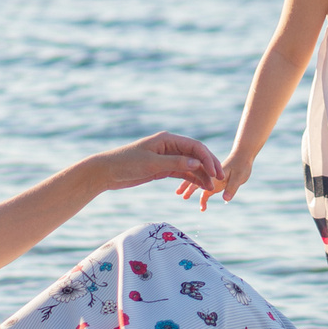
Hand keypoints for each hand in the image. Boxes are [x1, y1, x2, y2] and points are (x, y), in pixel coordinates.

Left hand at [100, 133, 224, 196]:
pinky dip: (191, 179)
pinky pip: (182, 173)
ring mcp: (167, 158)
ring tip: (211, 188)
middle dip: (208, 167)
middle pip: (196, 155)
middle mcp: (170, 147)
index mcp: (168, 139)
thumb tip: (197, 163)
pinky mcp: (163, 169)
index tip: (216, 173)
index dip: (207, 159)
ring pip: (190, 165)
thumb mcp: (152, 164)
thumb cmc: (127, 163)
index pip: (194, 147)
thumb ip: (175, 162)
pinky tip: (201, 187)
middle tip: (220, 180)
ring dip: (201, 175)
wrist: (107, 172)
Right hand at [175, 151, 252, 210]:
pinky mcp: (215, 179)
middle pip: (195, 179)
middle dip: (186, 186)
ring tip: (183, 196)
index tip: (185, 195)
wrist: (243, 156)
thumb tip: (225, 199)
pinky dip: (200, 190)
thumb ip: (231, 188)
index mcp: (213, 172)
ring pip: (198, 181)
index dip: (192, 186)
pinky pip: (204, 184)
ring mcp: (212, 176)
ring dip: (190, 188)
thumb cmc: (242, 165)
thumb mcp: (239, 178)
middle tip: (179, 194)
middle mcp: (210, 174)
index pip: (200, 179)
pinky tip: (200, 200)